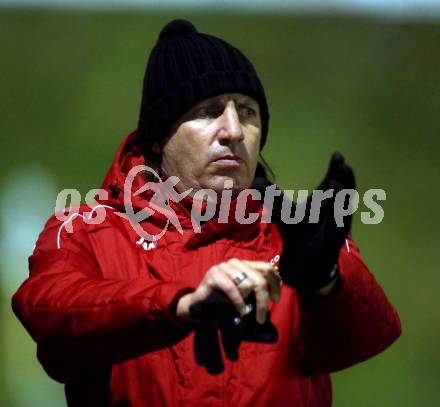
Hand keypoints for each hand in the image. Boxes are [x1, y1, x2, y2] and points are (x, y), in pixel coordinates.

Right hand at [175, 259, 280, 373]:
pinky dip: (239, 302)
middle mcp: (236, 263)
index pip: (266, 268)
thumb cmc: (224, 301)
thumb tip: (276, 296)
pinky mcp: (214, 275)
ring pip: (248, 284)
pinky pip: (233, 289)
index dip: (275, 283)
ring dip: (248, 301)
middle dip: (264, 300)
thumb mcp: (245, 296)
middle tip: (262, 317)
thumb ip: (257, 292)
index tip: (276, 299)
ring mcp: (224, 267)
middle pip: (259, 278)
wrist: (199, 305)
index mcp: (245, 265)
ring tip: (245, 311)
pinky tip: (241, 311)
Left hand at [252, 152, 355, 291]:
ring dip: (346, 186)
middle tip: (339, 160)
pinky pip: (343, 218)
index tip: (336, 154)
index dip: (336, 168)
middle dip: (343, 173)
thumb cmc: (295, 232)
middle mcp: (334, 208)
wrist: (299, 258)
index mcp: (324, 200)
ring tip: (343, 170)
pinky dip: (342, 208)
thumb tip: (255, 182)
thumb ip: (271, 196)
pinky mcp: (338, 233)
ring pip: (346, 200)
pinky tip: (339, 200)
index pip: (333, 180)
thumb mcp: (281, 210)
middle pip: (343, 187)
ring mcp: (338, 220)